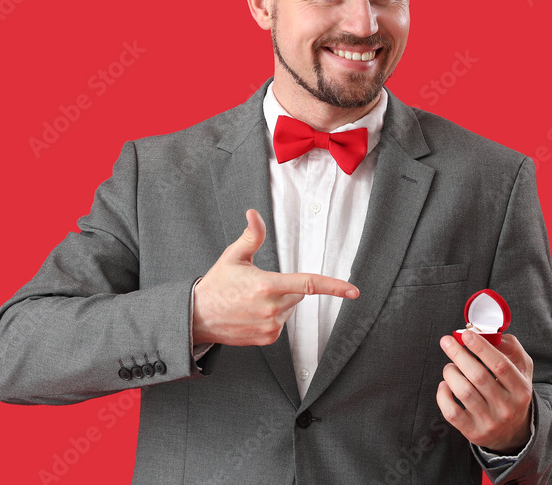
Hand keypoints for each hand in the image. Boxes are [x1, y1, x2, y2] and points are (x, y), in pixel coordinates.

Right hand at [192, 209, 359, 345]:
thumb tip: (253, 214)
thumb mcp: (233, 256)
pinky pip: (280, 323)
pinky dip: (271, 317)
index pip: (308, 284)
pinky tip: (251, 314)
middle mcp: (272, 309)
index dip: (334, 287)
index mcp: (267, 286)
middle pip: (297, 294)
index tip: (353, 290)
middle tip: (256, 286)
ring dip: (277, 303)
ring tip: (250, 302)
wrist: (199, 317)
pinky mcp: (267, 338)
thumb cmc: (217, 285)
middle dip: (284, 287)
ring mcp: (270, 326)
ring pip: (289, 309)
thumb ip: (250, 235)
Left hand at [436, 332, 533, 454]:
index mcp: (521, 389)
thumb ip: (511, 348)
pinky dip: (443, 395)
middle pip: (478, 376)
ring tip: (450, 366)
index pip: (500, 365)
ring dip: (451, 373)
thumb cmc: (513, 392)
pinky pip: (451, 412)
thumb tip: (489, 334)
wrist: (514, 432)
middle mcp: (507, 407)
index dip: (481, 347)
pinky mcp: (473, 432)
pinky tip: (445, 385)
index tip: (466, 334)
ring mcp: (490, 421)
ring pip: (464, 392)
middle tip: (447, 341)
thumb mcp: (522, 370)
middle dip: (459, 354)